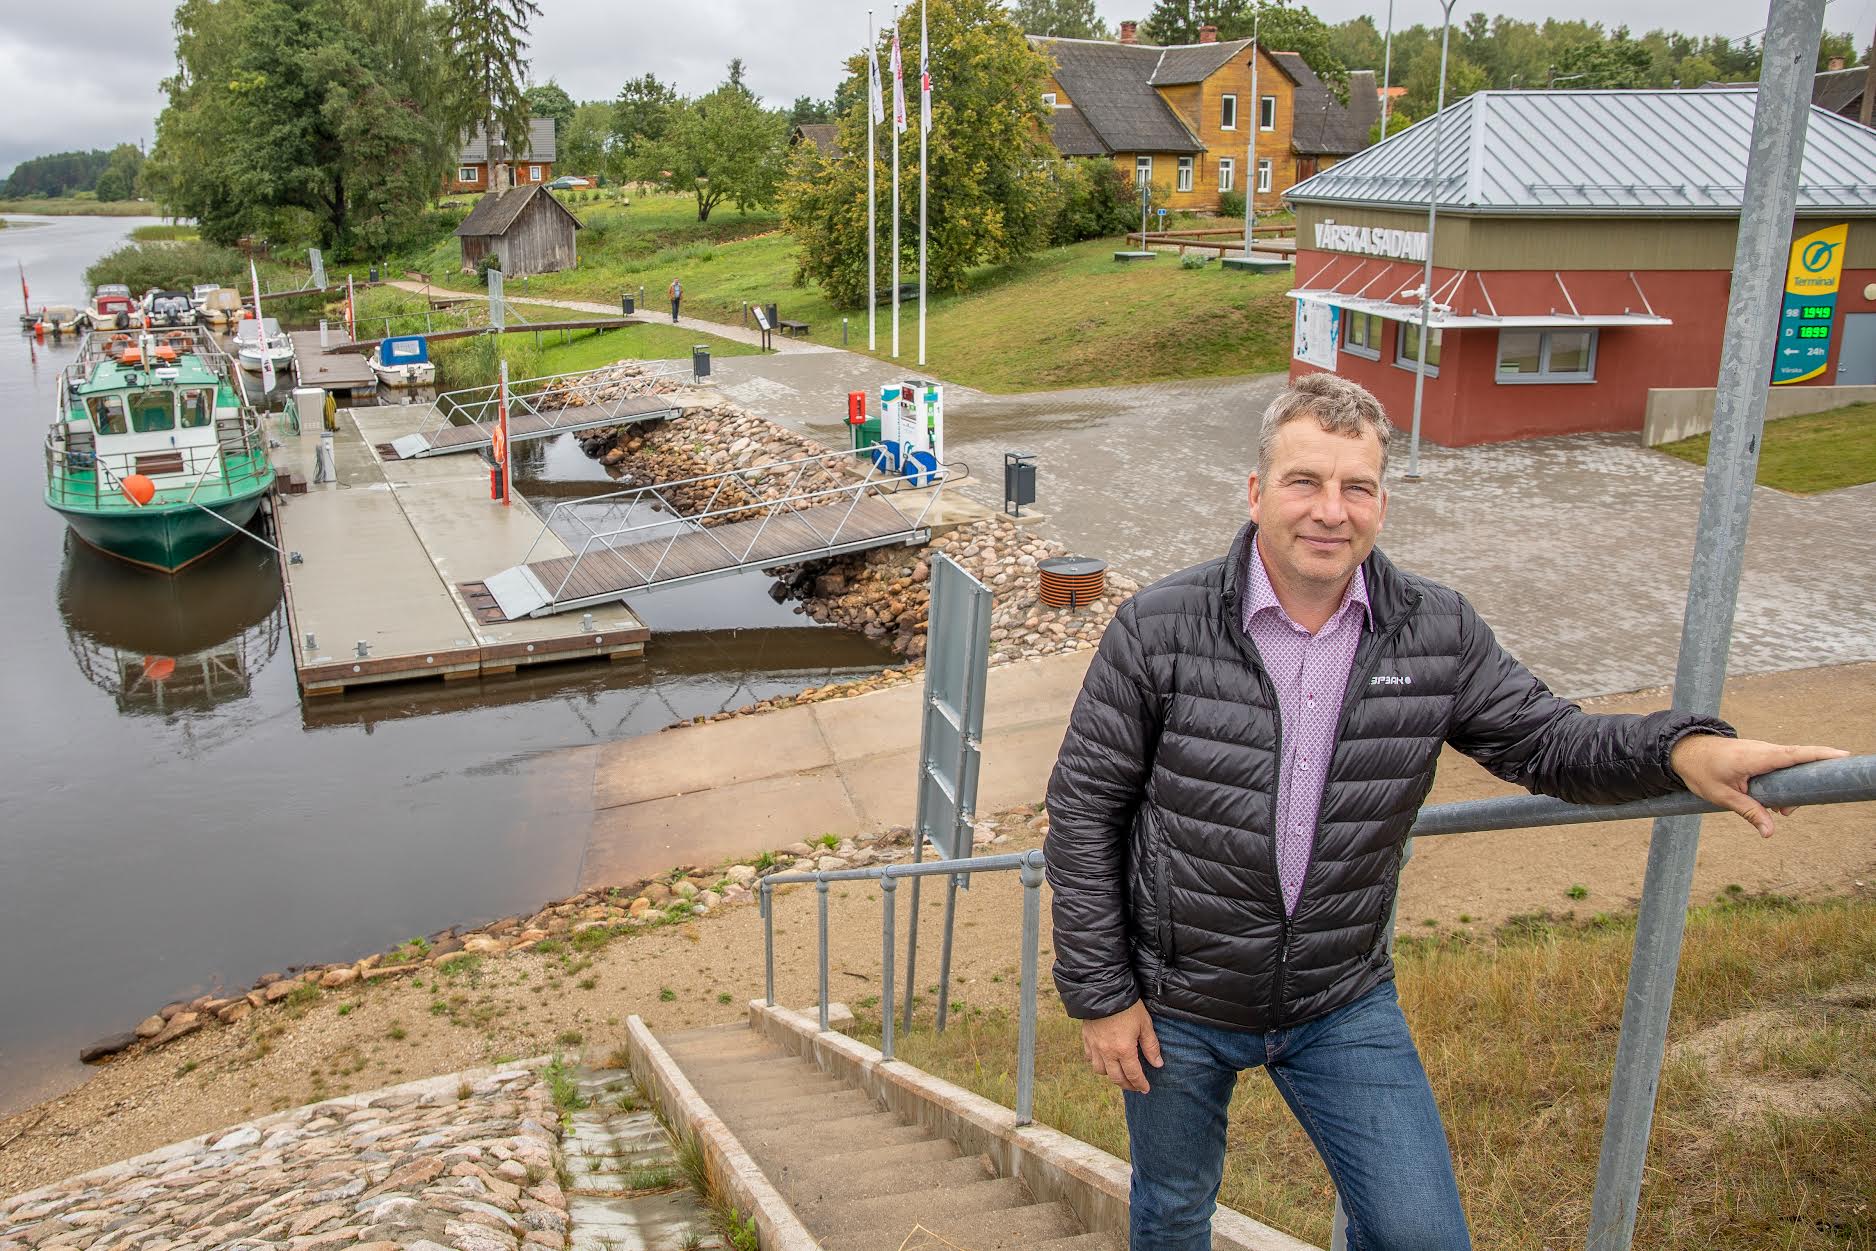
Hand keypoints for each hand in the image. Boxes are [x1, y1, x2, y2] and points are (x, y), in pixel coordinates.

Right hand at [1081, 1001, 1162, 1092]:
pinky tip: (1104, 1059)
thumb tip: (1158, 1064)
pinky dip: (1098, 1062)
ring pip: (1100, 1071)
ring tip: (1119, 1072)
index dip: (1140, 1084)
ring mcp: (1094, 1046)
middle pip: (1116, 1078)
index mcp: (1124, 1050)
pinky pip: (1090, 1058)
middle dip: (1127, 1085)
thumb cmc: (1128, 1006)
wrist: (1104, 990)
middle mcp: (1107, 1052)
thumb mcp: (1144, 1024)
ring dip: (1111, 1075)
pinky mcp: (1086, 1038)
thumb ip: (1151, 1046)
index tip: (1146, 1089)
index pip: (1133, 1075)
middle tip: (1135, 1086)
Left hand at [1669, 735, 1847, 837]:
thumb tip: (1770, 833)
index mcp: (1756, 757)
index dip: (1820, 755)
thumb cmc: (1701, 771)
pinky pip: (1781, 767)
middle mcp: (1764, 750)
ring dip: (1789, 790)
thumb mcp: (1723, 796)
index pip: (1795, 754)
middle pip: (1798, 765)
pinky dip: (1781, 784)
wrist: (1684, 751)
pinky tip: (1772, 802)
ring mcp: (1763, 750)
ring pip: (1789, 769)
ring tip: (1777, 811)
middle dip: (1801, 788)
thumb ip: (1749, 812)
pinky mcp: (1761, 755)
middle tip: (1785, 812)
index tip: (1844, 756)